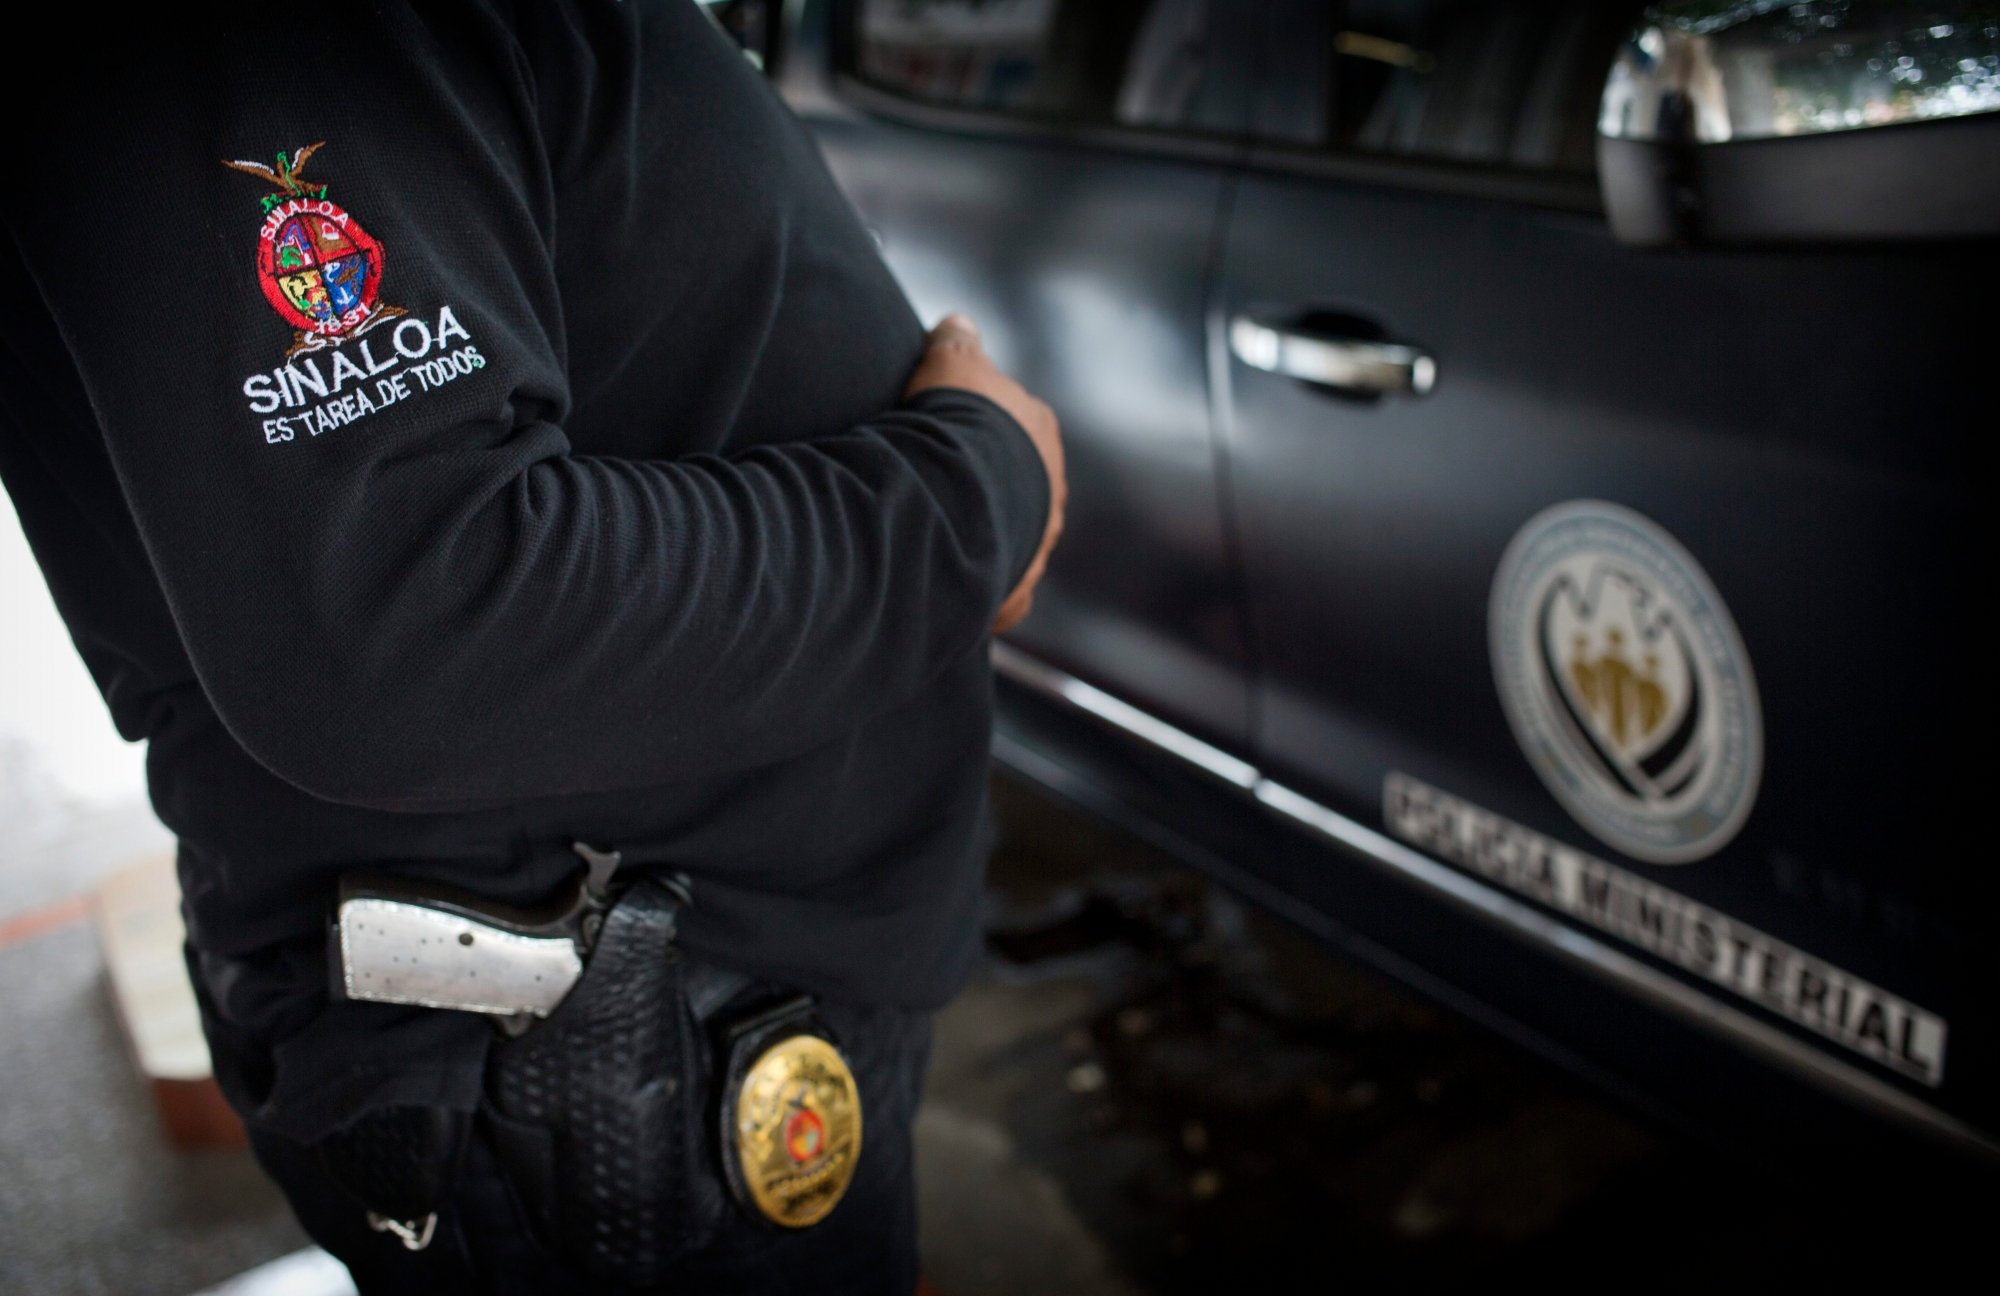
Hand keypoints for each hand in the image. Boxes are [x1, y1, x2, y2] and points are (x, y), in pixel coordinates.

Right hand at [905, 315, 1065, 633]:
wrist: (953, 493)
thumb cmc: (955, 423)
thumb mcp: (952, 361)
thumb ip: (957, 340)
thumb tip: (958, 322)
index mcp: (1041, 435)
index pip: (1018, 430)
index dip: (984, 432)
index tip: (952, 438)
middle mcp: (1049, 490)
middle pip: (1017, 488)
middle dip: (987, 489)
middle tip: (941, 489)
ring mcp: (1035, 543)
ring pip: (1010, 540)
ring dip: (983, 538)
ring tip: (938, 536)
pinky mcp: (1014, 591)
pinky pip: (998, 593)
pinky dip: (978, 591)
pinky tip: (950, 587)